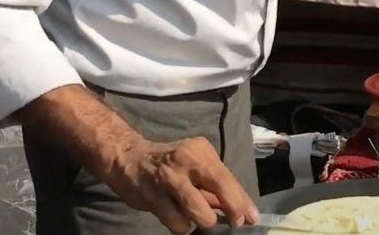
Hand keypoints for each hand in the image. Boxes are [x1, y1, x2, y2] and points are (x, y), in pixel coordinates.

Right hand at [102, 136, 258, 233]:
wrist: (128, 158)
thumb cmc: (170, 164)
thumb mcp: (196, 167)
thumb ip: (216, 187)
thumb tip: (242, 210)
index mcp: (201, 152)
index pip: (228, 178)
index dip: (241, 201)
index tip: (251, 218)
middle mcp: (187, 160)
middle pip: (221, 189)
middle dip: (232, 212)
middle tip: (232, 223)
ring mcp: (169, 178)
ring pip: (199, 213)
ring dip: (204, 221)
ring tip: (198, 218)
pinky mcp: (153, 196)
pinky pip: (177, 223)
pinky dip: (182, 225)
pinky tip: (178, 217)